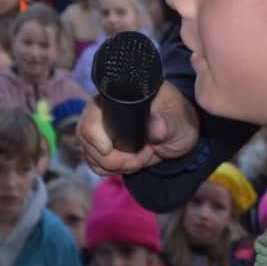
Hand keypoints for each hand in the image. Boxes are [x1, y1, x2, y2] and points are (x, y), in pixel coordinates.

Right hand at [77, 80, 200, 177]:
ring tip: (141, 156)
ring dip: (116, 165)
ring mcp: (97, 128)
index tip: (122, 151)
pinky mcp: (100, 145)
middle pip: (86, 138)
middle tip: (142, 156)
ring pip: (90, 155)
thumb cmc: (177, 118)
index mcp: (115, 96)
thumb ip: (168, 123)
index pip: (90, 118)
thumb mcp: (179, 120)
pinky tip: (132, 161)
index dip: (101, 139)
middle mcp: (99, 110)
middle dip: (114, 158)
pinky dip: (113, 169)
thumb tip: (155, 127)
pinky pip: (95, 164)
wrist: (176, 131)